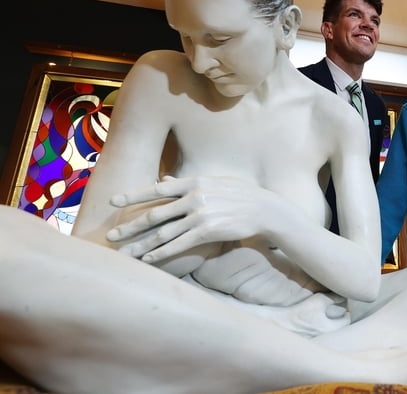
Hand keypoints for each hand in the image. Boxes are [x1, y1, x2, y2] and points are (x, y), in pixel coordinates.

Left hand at [107, 175, 274, 262]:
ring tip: (124, 253)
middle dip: (130, 227)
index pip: (156, 189)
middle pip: (154, 214)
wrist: (263, 208)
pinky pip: (179, 244)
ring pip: (164, 233)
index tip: (113, 201)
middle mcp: (194, 197)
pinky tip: (148, 259)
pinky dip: (162, 252)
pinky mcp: (208, 232)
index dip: (133, 195)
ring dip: (141, 245)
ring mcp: (200, 215)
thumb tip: (163, 181)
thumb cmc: (238, 194)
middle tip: (111, 236)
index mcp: (193, 182)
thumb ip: (186, 184)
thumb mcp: (213, 182)